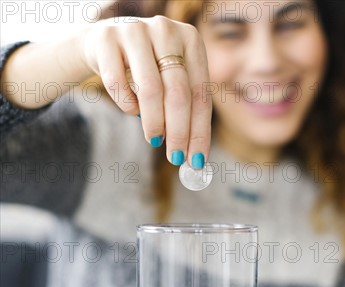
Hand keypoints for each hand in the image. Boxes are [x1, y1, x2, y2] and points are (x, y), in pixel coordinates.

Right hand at [80, 15, 211, 165]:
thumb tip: (194, 155)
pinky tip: (133, 112)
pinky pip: (118, 84)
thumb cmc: (146, 69)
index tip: (196, 159)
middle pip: (179, 93)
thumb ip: (185, 109)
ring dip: (154, 123)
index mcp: (191, 40)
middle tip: (176, 157)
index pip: (201, 94)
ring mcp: (135, 31)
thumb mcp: (171, 79)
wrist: (103, 44)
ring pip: (150, 90)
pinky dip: (127, 105)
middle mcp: (166, 30)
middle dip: (179, 133)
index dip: (200, 131)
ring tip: (154, 140)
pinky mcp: (106, 39)